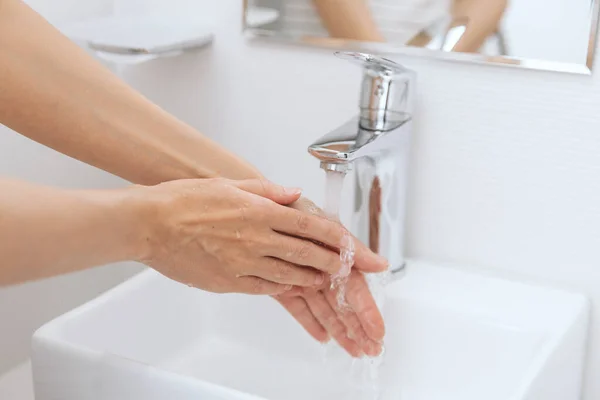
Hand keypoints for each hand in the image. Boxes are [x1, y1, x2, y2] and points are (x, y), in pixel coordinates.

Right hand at [136, 178, 381, 293]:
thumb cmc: (184, 200)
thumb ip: (266, 191)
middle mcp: (255, 238)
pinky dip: (282, 287)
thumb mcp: (229, 184)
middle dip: (333, 263)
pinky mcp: (228, 282)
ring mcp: (242, 263)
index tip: (355, 248)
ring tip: (325, 279)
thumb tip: (293, 195)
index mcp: (258, 211)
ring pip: (290, 275)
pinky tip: (291, 286)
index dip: (337, 239)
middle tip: (348, 269)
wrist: (149, 224)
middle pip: (307, 254)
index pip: (310, 226)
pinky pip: (264, 288)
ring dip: (312, 278)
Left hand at [273, 198, 387, 356]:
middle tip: (372, 349)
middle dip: (358, 326)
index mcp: (333, 254)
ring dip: (340, 330)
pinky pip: (297, 307)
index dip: (367, 310)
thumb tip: (381, 264)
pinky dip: (309, 322)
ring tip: (354, 351)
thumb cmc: (290, 209)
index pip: (354, 287)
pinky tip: (323, 338)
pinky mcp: (281, 285)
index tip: (378, 331)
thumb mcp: (321, 223)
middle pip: (342, 303)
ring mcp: (302, 277)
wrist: (253, 206)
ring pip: (324, 309)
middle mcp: (320, 267)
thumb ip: (349, 245)